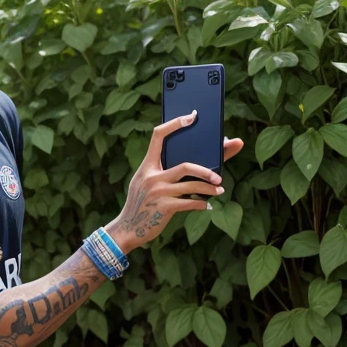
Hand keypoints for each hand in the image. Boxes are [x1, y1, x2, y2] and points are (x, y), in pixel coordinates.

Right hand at [109, 114, 243, 250]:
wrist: (126, 229)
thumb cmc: (142, 205)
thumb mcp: (146, 184)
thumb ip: (163, 173)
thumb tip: (194, 167)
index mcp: (147, 166)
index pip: (159, 136)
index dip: (175, 124)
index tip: (192, 117)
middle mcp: (151, 176)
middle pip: (186, 166)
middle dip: (206, 171)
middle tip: (219, 176)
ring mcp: (157, 192)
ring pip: (192, 186)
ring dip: (209, 189)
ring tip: (219, 190)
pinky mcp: (163, 208)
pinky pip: (189, 203)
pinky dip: (201, 204)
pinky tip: (207, 204)